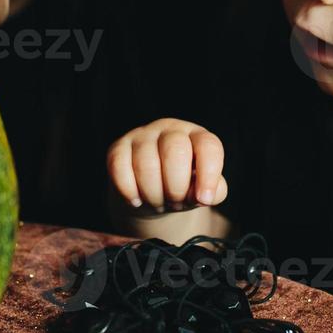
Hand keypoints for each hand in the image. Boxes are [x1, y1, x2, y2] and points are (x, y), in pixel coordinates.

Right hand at [107, 118, 228, 211]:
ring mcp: (142, 135)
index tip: (203, 200)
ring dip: (153, 194)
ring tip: (157, 203)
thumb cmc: (182, 187)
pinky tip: (136, 200)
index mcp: (197, 136)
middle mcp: (170, 129)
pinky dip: (129, 190)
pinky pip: (119, 167)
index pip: (208, 146)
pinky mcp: (118, 148)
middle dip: (176, 188)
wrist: (150, 194)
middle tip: (175, 203)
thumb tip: (204, 195)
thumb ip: (214, 192)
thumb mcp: (204, 190)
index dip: (208, 174)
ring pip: (146, 163)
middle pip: (175, 151)